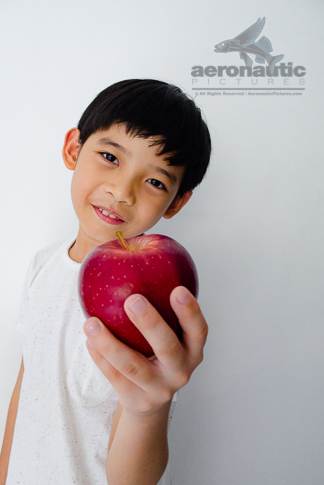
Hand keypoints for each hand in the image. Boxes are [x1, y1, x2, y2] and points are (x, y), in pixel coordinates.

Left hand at [84, 286, 207, 416]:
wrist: (149, 398)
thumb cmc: (157, 352)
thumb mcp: (170, 334)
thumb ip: (162, 304)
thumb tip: (142, 255)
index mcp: (193, 350)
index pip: (198, 330)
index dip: (190, 311)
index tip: (177, 289)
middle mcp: (181, 370)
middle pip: (167, 348)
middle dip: (151, 323)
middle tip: (132, 299)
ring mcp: (159, 389)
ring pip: (133, 366)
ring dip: (110, 343)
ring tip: (91, 322)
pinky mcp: (136, 400)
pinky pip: (114, 376)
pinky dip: (100, 357)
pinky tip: (89, 339)